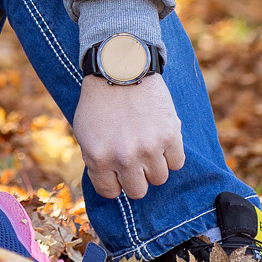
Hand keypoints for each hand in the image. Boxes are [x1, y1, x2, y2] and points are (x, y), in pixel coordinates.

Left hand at [73, 75, 184, 198]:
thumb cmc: (98, 101)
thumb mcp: (84, 133)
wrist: (120, 69)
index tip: (116, 173)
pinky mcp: (170, 135)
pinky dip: (170, 155)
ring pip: (159, 179)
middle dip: (135, 178)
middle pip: (138, 191)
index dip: (114, 183)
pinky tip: (161, 140)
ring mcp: (149, 148)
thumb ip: (96, 160)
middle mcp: (124, 157)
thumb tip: (112, 183)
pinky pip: (177, 163)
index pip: (111, 192)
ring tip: (147, 147)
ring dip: (154, 166)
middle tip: (133, 162)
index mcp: (98, 158)